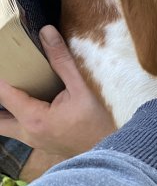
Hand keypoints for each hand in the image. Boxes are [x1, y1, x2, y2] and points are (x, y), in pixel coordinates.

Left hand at [0, 26, 116, 173]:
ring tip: (13, 92)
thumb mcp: (82, 88)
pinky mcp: (45, 144)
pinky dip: (17, 116)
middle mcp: (29, 133)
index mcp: (34, 118)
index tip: (1, 60)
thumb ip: (62, 60)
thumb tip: (46, 32)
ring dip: (5, 112)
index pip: (3, 93)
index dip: (0, 78)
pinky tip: (30, 103)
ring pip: (7, 128)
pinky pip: (21, 130)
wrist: (116, 153)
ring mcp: (36, 141)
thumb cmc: (101, 122)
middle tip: (6, 82)